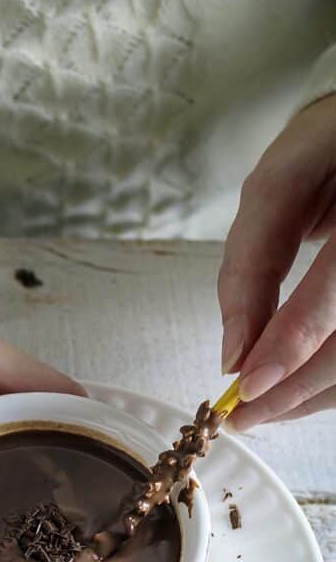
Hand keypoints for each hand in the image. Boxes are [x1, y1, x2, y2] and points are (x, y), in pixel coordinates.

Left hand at [218, 93, 335, 430]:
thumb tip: (235, 354)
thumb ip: (253, 262)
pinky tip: (301, 384)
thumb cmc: (331, 145)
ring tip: (267, 408)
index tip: (245, 387)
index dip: (293, 341)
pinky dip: (331, 375)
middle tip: (244, 416)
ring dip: (316, 394)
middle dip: (298, 388)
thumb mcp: (283, 177)